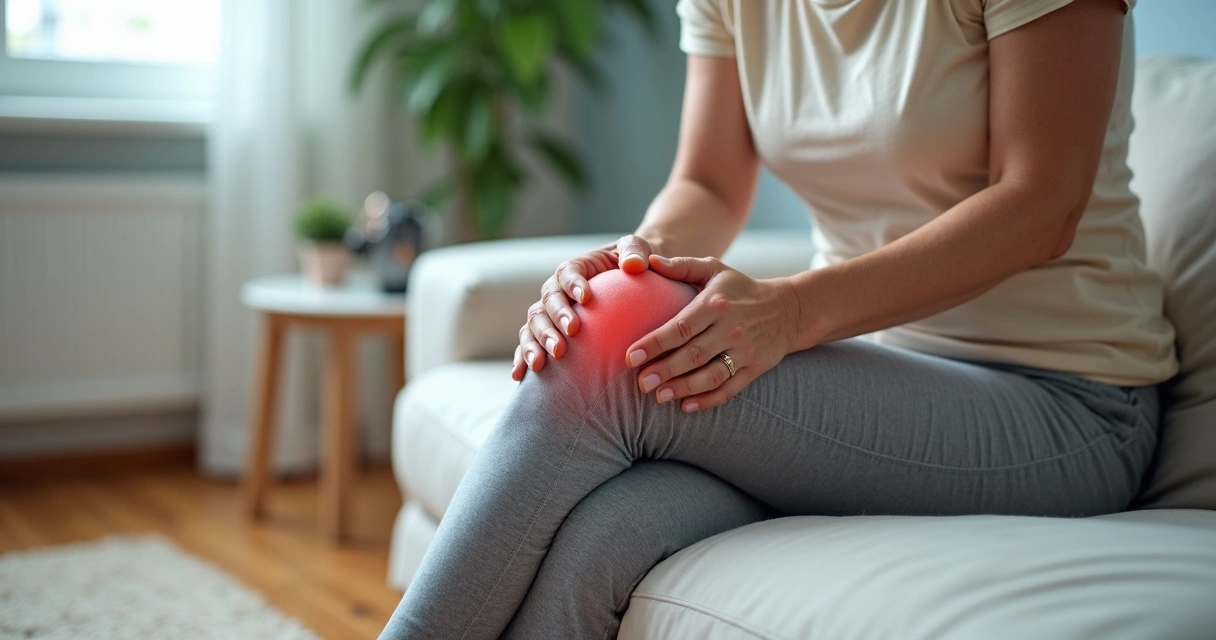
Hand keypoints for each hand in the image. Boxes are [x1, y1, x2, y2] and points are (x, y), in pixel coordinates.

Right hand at [511, 235, 655, 380]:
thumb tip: (633, 265)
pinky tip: (521, 376)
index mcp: (575, 269)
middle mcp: (557, 290)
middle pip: (548, 300)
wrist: (627, 289)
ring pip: (534, 323)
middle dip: (557, 316)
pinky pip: (529, 344)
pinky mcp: (547, 333)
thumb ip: (635, 251)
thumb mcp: (635, 252)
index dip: (573, 283)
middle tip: (571, 331)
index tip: (586, 297)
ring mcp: (549, 313)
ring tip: (543, 361)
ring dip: (537, 341)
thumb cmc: (632, 267)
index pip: (568, 272)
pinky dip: (522, 358)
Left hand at [626, 255, 801, 411]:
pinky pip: (730, 389)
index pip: (681, 327)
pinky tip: (687, 406)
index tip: (630, 356)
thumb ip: (681, 266)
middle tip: (640, 383)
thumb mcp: (714, 269)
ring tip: (659, 396)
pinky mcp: (755, 368)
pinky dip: (708, 400)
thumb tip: (647, 260)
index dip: (655, 343)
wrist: (788, 309)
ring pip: (711, 375)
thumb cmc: (741, 288)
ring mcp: (745, 351)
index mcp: (716, 304)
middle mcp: (731, 329)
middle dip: (665, 371)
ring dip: (683, 388)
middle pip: (693, 354)